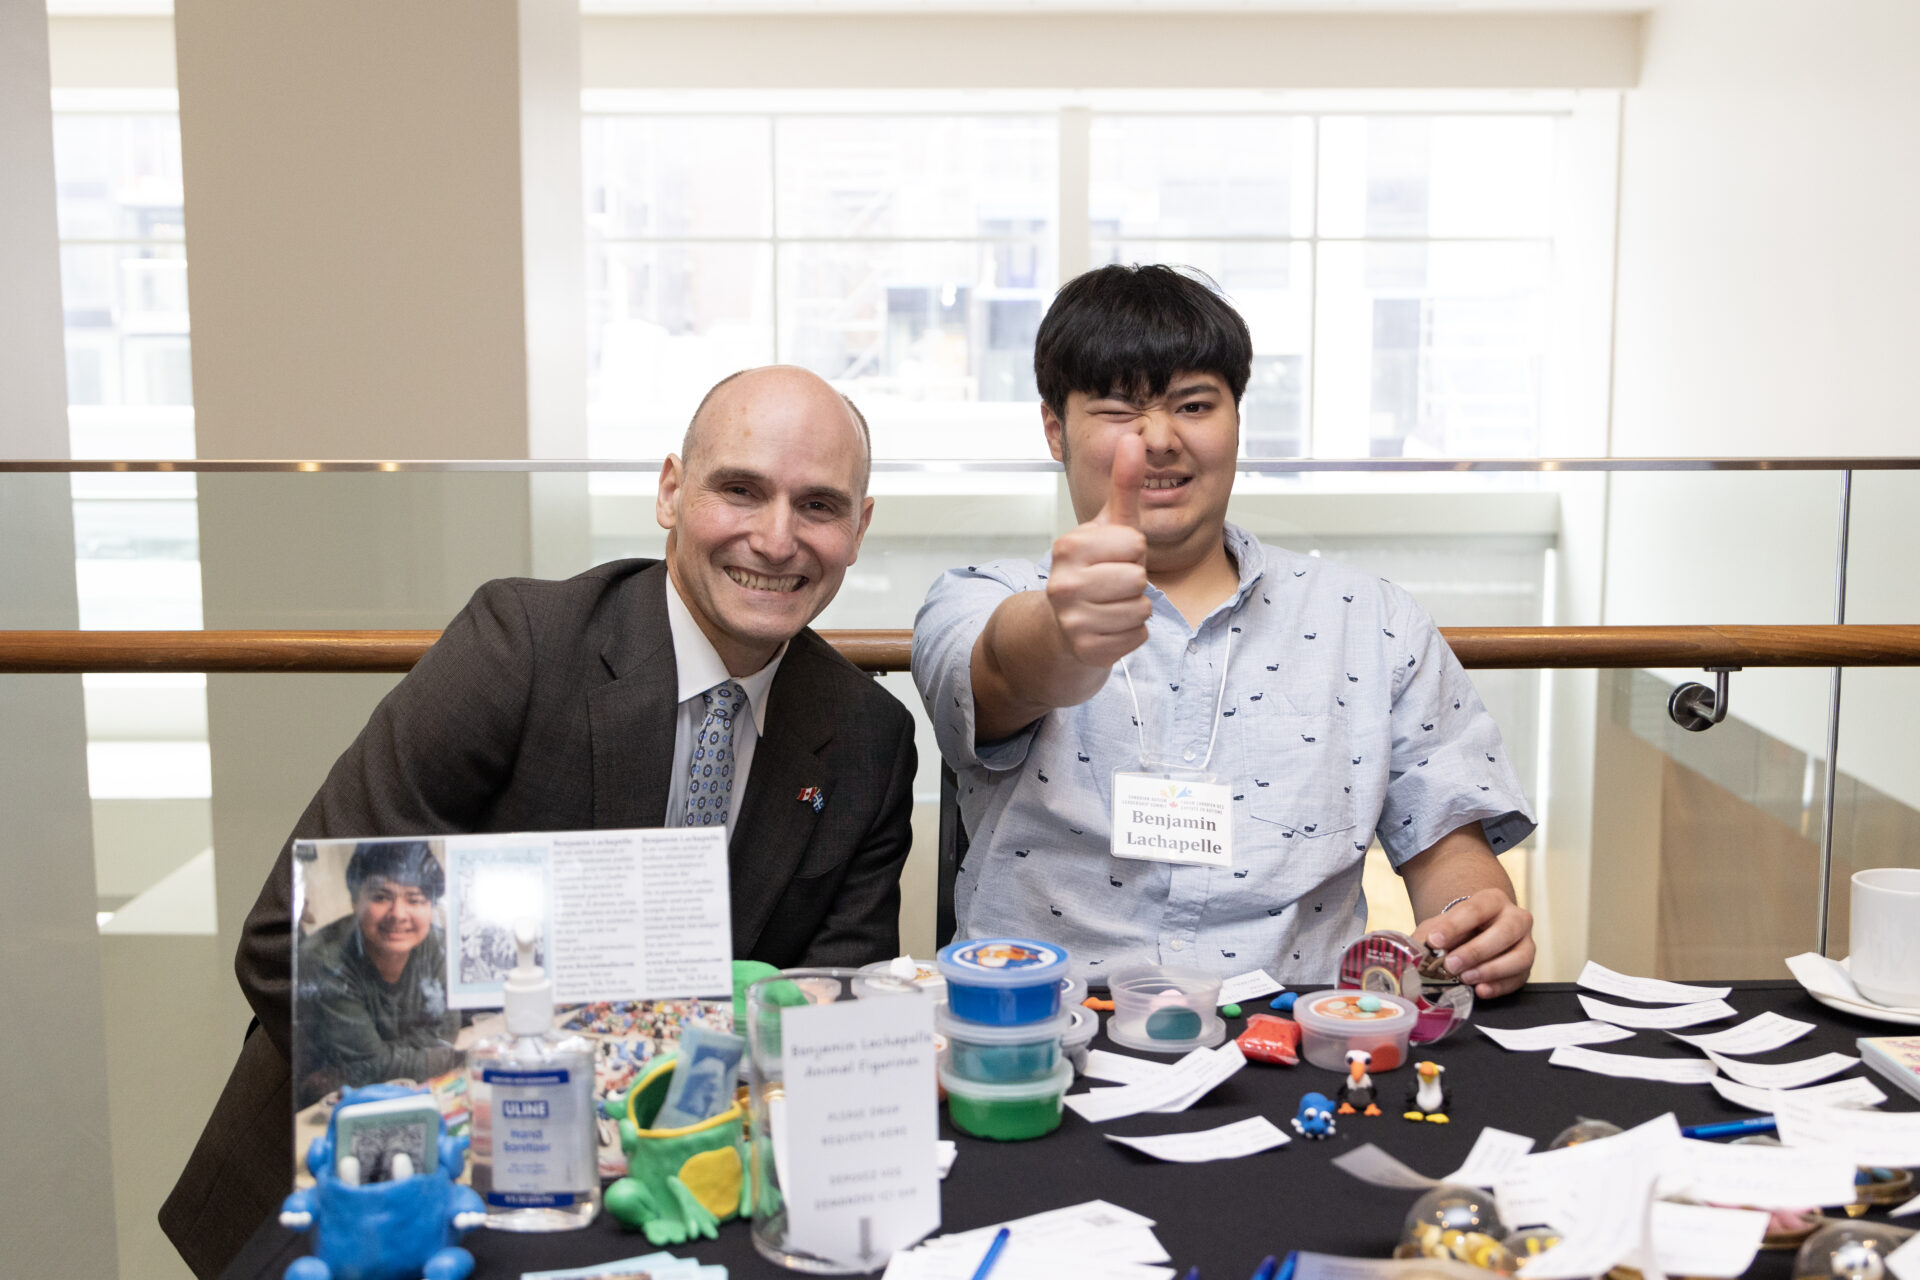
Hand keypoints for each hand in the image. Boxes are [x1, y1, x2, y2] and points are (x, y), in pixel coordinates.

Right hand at [1043, 434, 1151, 667]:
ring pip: (1141, 609)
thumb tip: (1134, 437)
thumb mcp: (1109, 525)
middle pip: (1139, 578)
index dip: (1133, 550)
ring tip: (1110, 604)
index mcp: (1068, 546)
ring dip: (1134, 609)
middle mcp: (1063, 583)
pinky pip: (1137, 636)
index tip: (1113, 556)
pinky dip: (1130, 634)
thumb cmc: (1092, 569)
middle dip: (1135, 581)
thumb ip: (1124, 483)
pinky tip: (1109, 626)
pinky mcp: (1086, 649)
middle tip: (1112, 582)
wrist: (1062, 625)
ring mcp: (1071, 619)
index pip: (1135, 543)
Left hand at [1414, 888, 1534, 998]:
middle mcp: (1516, 918)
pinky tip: (1481, 990)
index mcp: (1492, 900)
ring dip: (1491, 970)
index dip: (1454, 926)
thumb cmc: (1458, 929)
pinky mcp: (1526, 968)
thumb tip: (1417, 955)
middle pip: (1504, 932)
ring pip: (1520, 957)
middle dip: (1476, 950)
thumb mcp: (1441, 926)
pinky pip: (1519, 978)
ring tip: (1466, 978)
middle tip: (1451, 964)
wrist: (1477, 934)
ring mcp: (1526, 943)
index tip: (1434, 941)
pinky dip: (1499, 986)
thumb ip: (1430, 937)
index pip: (1475, 910)